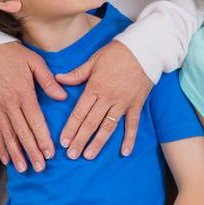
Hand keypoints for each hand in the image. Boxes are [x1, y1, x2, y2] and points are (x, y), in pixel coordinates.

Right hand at [0, 42, 66, 172]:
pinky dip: (0, 146)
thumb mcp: (34, 62)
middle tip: (40, 168)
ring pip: (8, 135)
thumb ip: (48, 81)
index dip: (43, 138)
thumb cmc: (13, 55)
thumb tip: (62, 96)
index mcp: (23, 93)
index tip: (50, 153)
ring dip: (16, 154)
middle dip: (31, 152)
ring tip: (23, 169)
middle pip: (22, 132)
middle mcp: (9, 104)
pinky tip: (6, 158)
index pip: (35, 121)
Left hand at [57, 41, 150, 158]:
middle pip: (91, 123)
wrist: (145, 49)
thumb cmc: (117, 53)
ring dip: (98, 143)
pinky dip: (129, 138)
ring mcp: (123, 103)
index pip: (79, 112)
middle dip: (80, 140)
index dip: (70, 128)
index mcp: (95, 87)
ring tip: (89, 155)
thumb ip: (77, 73)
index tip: (63, 141)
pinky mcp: (136, 104)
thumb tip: (58, 79)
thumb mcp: (94, 60)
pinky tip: (125, 152)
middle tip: (71, 155)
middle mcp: (108, 98)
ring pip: (108, 127)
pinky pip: (132, 124)